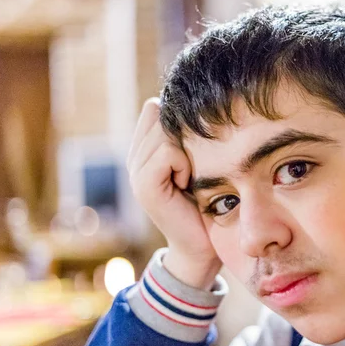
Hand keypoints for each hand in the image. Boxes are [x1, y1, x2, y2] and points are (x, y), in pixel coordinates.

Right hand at [126, 98, 221, 289]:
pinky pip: (167, 152)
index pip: (156, 107)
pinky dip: (184, 163)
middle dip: (185, 134)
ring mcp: (135, 170)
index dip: (180, 120)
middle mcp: (135, 156)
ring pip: (164, 131)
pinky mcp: (143, 185)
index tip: (197, 148)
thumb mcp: (201, 160)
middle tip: (195, 165)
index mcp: (145, 148)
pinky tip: (187, 183)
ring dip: (187, 149)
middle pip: (159, 114)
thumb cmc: (209, 201)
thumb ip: (190, 134)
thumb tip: (199, 100)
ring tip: (191, 175)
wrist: (202, 246)